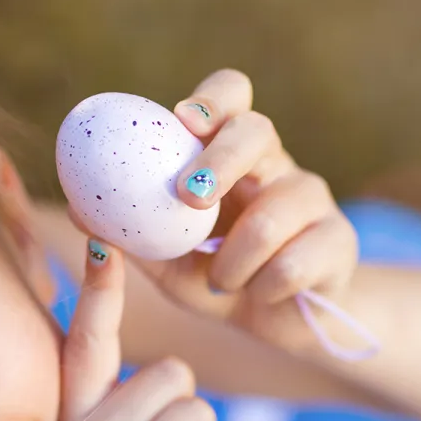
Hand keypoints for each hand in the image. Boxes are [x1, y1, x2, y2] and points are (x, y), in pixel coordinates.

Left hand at [84, 69, 360, 352]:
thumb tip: (82, 211)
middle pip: (258, 130)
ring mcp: (313, 198)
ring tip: (224, 281)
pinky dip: (263, 288)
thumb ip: (134, 236)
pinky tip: (260, 295)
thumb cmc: (220, 280)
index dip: (212, 99)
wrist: (279, 324)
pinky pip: (294, 264)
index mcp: (233, 155)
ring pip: (272, 214)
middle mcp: (276, 165)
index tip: (182, 121)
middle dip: (220, 159)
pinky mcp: (338, 241)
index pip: (232, 96)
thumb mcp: (169, 263)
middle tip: (188, 197)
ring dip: (234, 260)